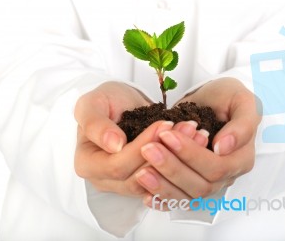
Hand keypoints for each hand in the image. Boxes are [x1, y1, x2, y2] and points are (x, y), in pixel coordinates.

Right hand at [74, 81, 212, 197]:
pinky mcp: (146, 181)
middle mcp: (105, 179)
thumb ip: (95, 123)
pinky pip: (166, 179)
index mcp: (87, 164)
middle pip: (139, 178)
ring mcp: (126, 183)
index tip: (164, 125)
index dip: (142, 147)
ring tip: (196, 133)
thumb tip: (113, 145)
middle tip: (189, 128)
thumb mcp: (92, 102)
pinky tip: (197, 142)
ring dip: (180, 159)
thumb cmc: (105, 101)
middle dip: (167, 153)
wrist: (122, 104)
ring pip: (156, 182)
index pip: (117, 166)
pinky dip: (183, 163)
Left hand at [136, 78, 261, 207]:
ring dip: (163, 186)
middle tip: (148, 148)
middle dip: (172, 168)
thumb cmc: (227, 98)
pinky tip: (146, 195)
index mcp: (241, 158)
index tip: (168, 135)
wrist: (210, 100)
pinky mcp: (191, 184)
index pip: (217, 167)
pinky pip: (178, 200)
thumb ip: (242, 124)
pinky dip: (162, 200)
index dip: (191, 154)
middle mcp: (226, 175)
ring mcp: (208, 182)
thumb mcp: (241, 100)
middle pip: (201, 185)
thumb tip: (224, 147)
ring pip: (187, 196)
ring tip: (141, 172)